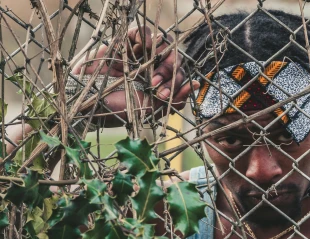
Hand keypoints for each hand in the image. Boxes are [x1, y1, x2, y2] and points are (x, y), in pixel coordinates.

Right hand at [71, 26, 199, 125]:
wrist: (87, 101)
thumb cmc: (117, 109)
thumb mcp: (150, 109)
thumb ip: (174, 99)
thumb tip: (195, 85)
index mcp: (160, 84)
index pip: (180, 77)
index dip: (176, 84)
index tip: (162, 94)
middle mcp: (152, 68)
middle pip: (174, 60)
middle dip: (170, 73)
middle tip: (155, 85)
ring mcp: (139, 55)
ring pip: (161, 46)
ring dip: (162, 59)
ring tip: (151, 74)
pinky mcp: (124, 44)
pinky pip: (141, 33)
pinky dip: (147, 36)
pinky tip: (146, 47)